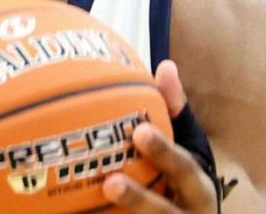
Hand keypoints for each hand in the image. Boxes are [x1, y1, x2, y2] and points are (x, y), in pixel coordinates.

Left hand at [104, 60, 217, 212]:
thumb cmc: (182, 177)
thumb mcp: (187, 145)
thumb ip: (175, 112)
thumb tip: (165, 66)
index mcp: (197, 188)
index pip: (185, 170)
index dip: (164, 153)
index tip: (140, 131)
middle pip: (165, 213)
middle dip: (139, 199)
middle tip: (110, 183)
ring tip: (93, 202)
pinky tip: (68, 212)